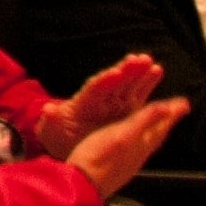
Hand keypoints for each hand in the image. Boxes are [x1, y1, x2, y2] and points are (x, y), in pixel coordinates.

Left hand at [37, 51, 163, 154]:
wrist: (68, 145)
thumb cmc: (59, 136)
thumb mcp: (51, 130)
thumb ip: (51, 120)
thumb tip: (49, 110)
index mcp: (83, 103)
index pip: (94, 90)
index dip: (104, 82)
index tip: (115, 74)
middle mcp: (100, 100)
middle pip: (113, 83)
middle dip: (125, 71)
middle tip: (138, 60)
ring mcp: (114, 103)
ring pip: (127, 85)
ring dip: (139, 73)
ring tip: (149, 62)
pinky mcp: (126, 110)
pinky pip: (138, 95)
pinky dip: (147, 83)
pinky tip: (156, 70)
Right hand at [63, 96, 190, 199]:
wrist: (82, 187)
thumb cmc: (98, 159)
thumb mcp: (122, 134)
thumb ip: (144, 121)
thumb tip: (166, 108)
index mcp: (141, 143)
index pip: (162, 126)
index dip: (172, 113)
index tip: (184, 103)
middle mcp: (138, 154)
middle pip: (158, 135)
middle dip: (166, 121)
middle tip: (175, 111)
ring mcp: (129, 162)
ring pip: (148, 143)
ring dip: (154, 131)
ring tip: (158, 124)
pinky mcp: (117, 167)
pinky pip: (136, 150)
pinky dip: (139, 140)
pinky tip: (132, 142)